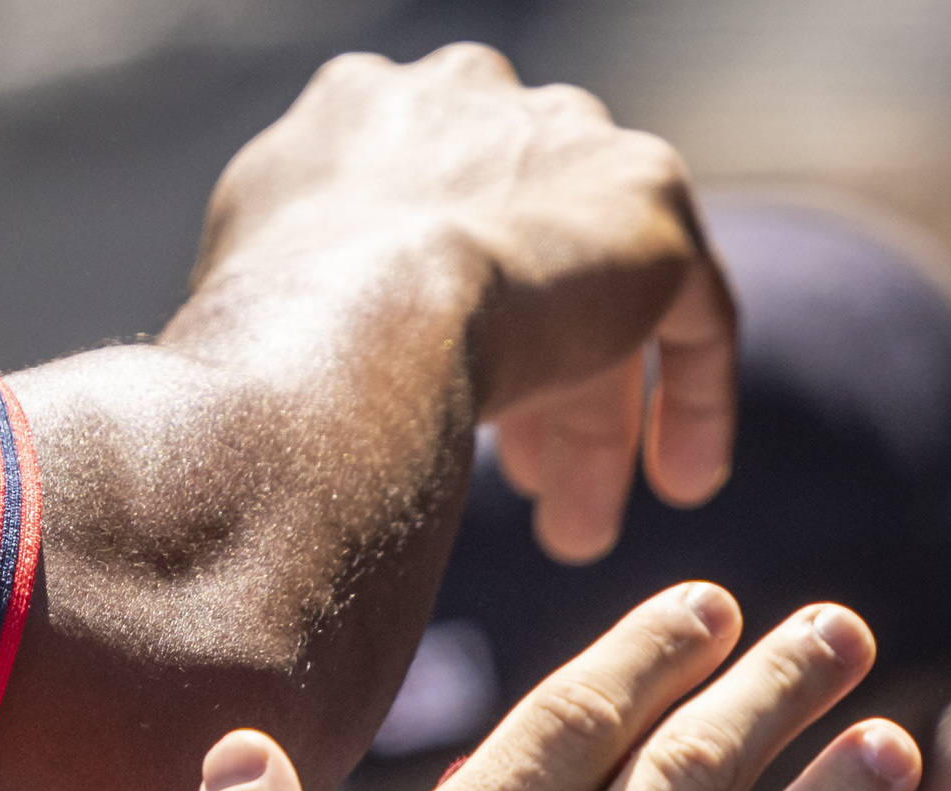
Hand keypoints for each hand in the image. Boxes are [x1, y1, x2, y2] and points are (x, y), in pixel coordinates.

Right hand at [192, 42, 733, 559]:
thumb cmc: (270, 349)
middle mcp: (465, 97)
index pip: (426, 216)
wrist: (356, 324)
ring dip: (594, 417)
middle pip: (520, 253)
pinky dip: (693, 395)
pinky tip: (683, 480)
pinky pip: (694, 304)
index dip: (442, 325)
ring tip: (579, 532)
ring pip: (597, 291)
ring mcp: (564, 136)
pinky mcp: (648, 196)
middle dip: (527, 384)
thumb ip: (309, 301)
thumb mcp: (256, 306)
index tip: (447, 416)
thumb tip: (299, 389)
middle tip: (526, 492)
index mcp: (360, 112)